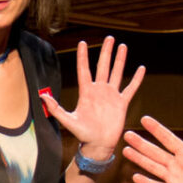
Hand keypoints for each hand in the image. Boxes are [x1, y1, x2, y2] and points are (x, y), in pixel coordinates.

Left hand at [40, 36, 144, 160]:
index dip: (83, 56)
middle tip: (109, 38)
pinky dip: (136, 79)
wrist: (98, 145)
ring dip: (120, 60)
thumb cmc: (82, 134)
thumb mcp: (68, 121)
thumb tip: (42, 96)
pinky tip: (141, 68)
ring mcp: (111, 95)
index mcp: (86, 92)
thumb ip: (55, 108)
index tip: (83, 42)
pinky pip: (130, 88)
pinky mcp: (122, 103)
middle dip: (106, 52)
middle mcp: (99, 90)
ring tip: (122, 46)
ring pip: (117, 73)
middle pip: (103, 66)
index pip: (84, 69)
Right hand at [123, 116, 182, 182]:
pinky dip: (146, 182)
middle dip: (141, 143)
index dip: (156, 129)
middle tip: (127, 134)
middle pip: (155, 152)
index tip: (145, 119)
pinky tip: (135, 176)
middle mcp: (177, 164)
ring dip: (139, 159)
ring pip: (153, 167)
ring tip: (126, 151)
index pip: (168, 138)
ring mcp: (174, 178)